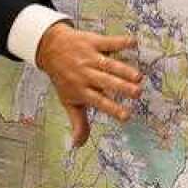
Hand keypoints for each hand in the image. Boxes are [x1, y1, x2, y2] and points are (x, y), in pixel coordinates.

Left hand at [36, 22, 142, 147]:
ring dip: (124, 69)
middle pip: (105, 82)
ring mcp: (89, 57)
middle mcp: (85, 74)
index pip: (98, 101)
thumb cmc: (63, 79)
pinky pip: (108, 42)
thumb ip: (78, 122)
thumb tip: (78, 145)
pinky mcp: (92, 41)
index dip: (112, 109)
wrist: (49, 48)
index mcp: (81, 90)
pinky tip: (134, 43)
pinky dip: (121, 42)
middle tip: (138, 93)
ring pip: (108, 64)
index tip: (127, 116)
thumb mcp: (68, 101)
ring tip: (138, 77)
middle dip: (121, 87)